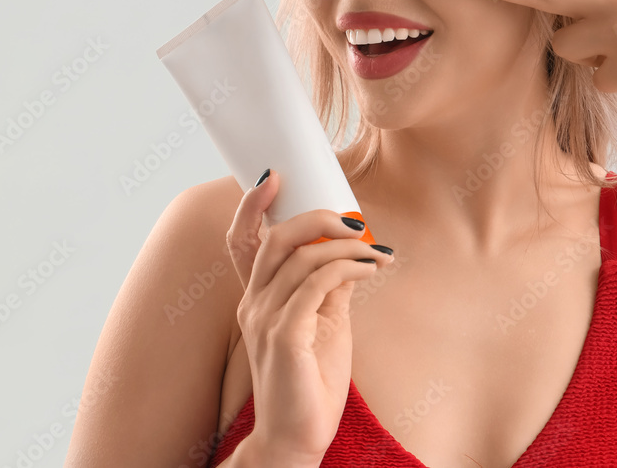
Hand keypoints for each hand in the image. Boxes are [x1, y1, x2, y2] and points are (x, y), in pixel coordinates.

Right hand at [224, 168, 392, 463]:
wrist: (296, 438)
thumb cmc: (309, 382)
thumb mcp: (323, 324)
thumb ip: (328, 287)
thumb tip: (351, 252)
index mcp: (257, 298)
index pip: (242, 241)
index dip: (252, 206)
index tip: (276, 177)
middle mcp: (253, 304)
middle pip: (275, 239)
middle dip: (316, 218)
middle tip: (354, 221)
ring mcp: (265, 320)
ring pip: (299, 258)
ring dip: (344, 246)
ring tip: (374, 251)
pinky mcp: (284, 337)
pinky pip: (315, 286)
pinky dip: (346, 269)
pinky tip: (369, 270)